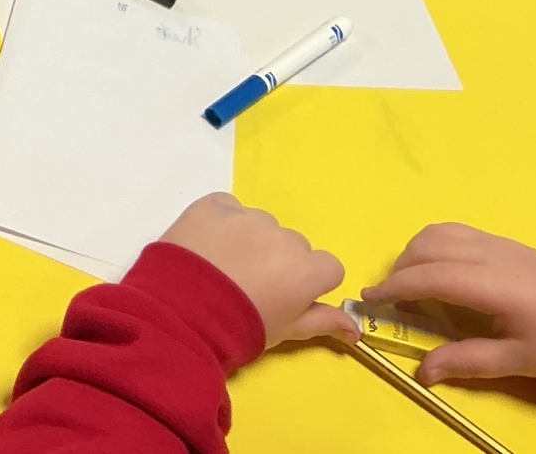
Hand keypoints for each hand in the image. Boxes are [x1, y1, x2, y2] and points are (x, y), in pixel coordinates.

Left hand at [159, 193, 354, 348]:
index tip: (286, 294)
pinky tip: (207, 245)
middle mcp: (282, 236)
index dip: (308, 282)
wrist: (179, 312)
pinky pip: (227, 207)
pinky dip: (223, 222)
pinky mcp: (212, 204)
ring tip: (223, 266)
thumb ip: (323, 322)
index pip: (327, 267)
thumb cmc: (240, 327)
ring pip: (260, 224)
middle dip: (279, 261)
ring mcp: (246, 216)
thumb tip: (356, 328)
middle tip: (249, 284)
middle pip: (292, 245)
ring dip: (250, 239)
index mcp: (306, 269)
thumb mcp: (286, 331)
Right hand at [362, 223, 535, 385]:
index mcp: (491, 285)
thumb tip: (423, 371)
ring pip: (436, 233)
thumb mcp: (515, 360)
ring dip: (412, 253)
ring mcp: (493, 242)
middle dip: (398, 270)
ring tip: (409, 282)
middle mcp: (487, 255)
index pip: (430, 277)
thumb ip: (467, 361)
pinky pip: (451, 230)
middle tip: (390, 298)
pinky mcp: (497, 239)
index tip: (370, 298)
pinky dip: (430, 244)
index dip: (395, 286)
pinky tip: (433, 266)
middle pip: (426, 248)